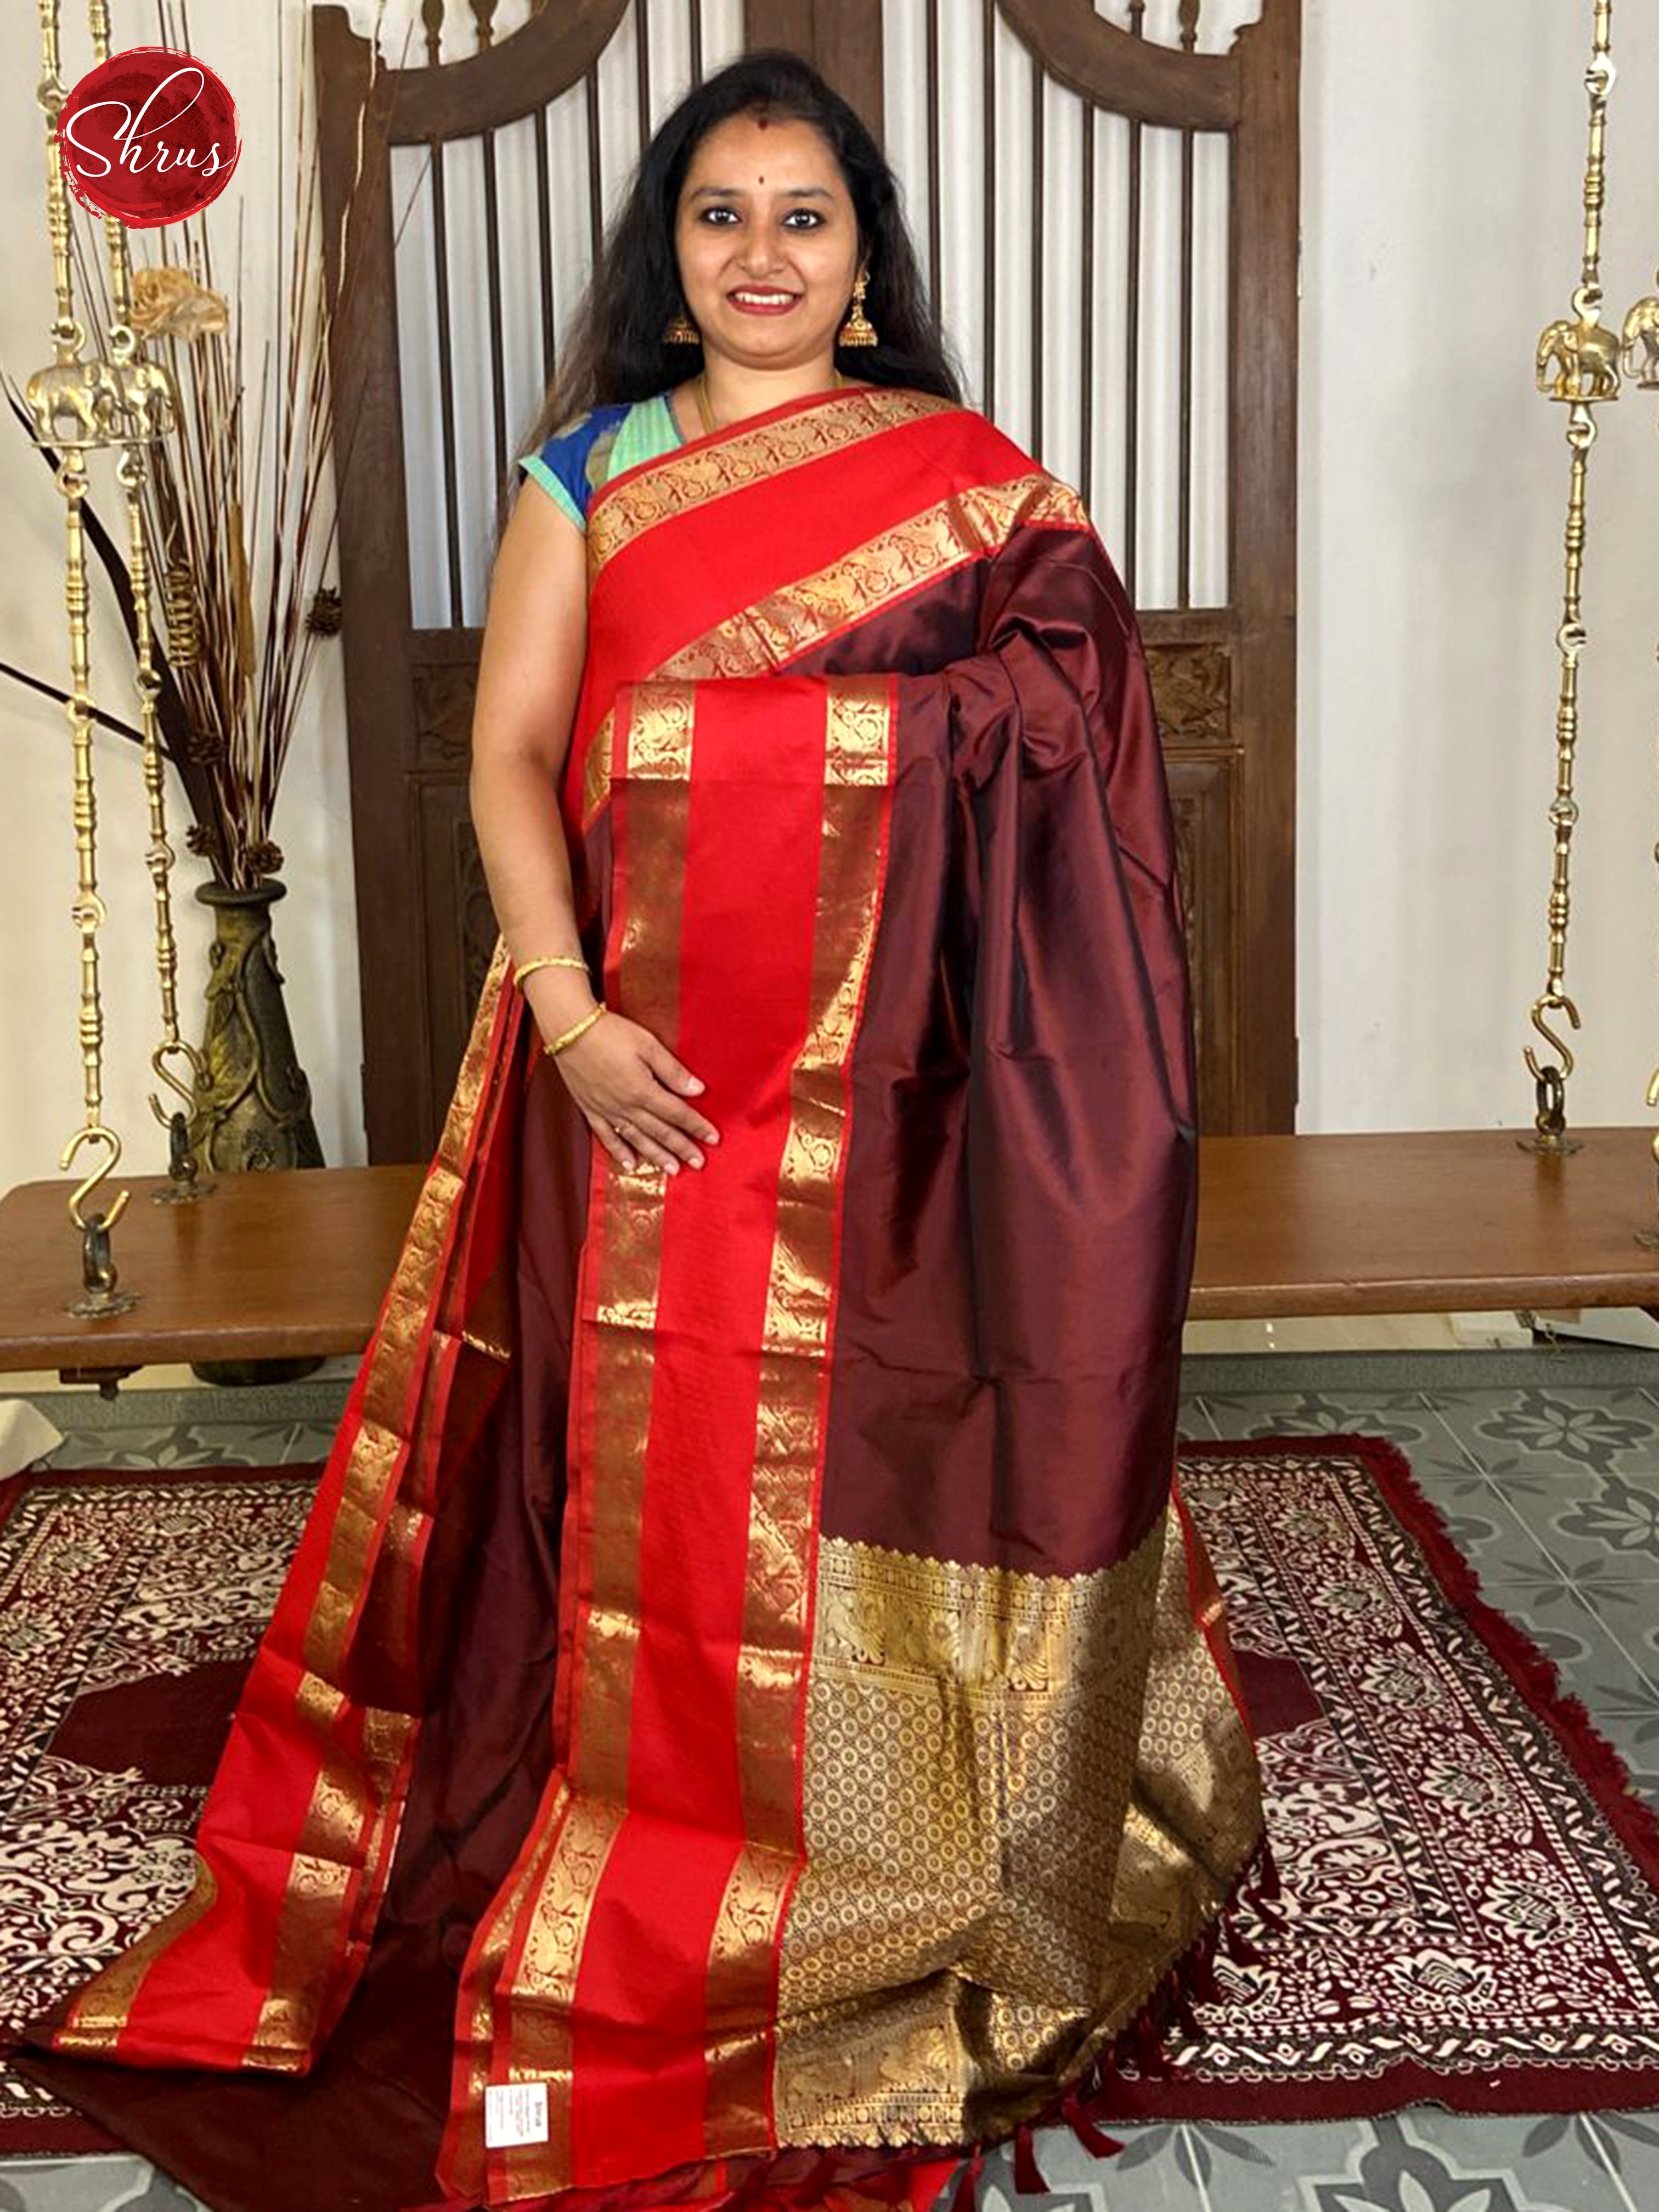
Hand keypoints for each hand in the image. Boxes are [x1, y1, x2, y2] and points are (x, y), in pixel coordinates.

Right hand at [548, 1008, 719, 1174]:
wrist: (569, 1030)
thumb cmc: (611, 1033)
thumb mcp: (648, 1045)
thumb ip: (672, 1071)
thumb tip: (697, 1090)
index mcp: (643, 1090)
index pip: (677, 1114)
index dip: (697, 1126)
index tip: (713, 1138)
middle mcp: (626, 1106)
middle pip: (660, 1132)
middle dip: (682, 1148)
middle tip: (699, 1163)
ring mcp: (607, 1110)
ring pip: (637, 1139)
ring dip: (657, 1156)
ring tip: (673, 1170)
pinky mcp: (590, 1108)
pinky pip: (607, 1136)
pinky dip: (619, 1151)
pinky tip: (630, 1163)